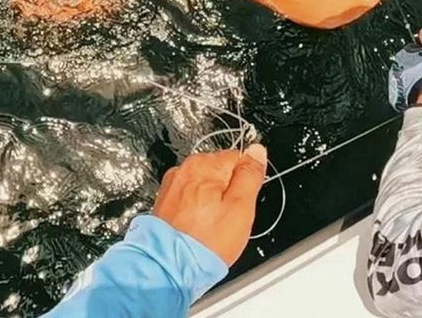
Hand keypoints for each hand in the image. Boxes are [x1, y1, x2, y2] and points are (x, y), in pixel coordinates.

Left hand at [153, 144, 267, 265]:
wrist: (168, 269)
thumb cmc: (205, 243)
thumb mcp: (241, 208)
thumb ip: (250, 175)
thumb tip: (257, 151)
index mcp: (205, 164)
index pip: (239, 159)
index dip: (245, 183)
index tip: (241, 202)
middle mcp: (185, 169)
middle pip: (220, 172)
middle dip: (227, 193)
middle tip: (227, 218)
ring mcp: (173, 185)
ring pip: (204, 186)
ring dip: (211, 202)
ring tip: (210, 227)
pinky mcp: (165, 202)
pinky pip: (189, 199)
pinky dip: (195, 211)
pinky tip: (197, 229)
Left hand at [388, 27, 421, 111]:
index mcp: (406, 52)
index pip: (412, 48)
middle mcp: (398, 63)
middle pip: (407, 61)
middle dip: (415, 64)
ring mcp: (396, 78)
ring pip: (405, 74)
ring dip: (412, 76)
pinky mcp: (396, 92)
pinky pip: (403, 87)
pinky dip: (410, 88)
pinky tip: (420, 91)